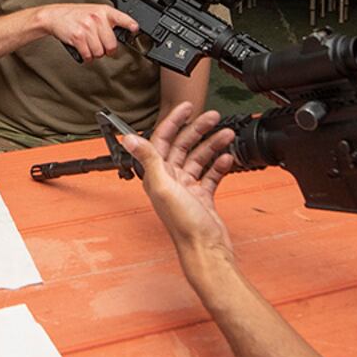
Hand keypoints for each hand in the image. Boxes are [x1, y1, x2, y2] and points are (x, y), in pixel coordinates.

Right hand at [37, 3, 137, 61]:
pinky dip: (86, 57)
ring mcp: (87, 28)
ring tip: (89, 46)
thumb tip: (122, 33)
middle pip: (111, 44)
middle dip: (108, 50)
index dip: (130, 24)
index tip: (135, 29)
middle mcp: (97, 18)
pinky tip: (83, 50)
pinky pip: (88, 55)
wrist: (54, 16)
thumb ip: (107, 21)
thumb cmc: (75, 15)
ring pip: (100, 52)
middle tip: (102, 47)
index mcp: (103, 11)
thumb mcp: (94, 12)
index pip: (121, 17)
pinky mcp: (78, 37)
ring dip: (95, 54)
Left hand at [121, 102, 236, 267]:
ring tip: (226, 134)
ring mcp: (188, 189)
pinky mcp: (203, 197)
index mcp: (157, 176)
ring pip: (199, 158)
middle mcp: (170, 181)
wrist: (205, 249)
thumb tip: (128, 139)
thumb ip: (148, 160)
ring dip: (212, 145)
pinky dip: (219, 164)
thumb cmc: (184, 225)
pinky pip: (211, 174)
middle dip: (198, 129)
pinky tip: (227, 157)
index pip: (163, 140)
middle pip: (183, 146)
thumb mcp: (163, 187)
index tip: (186, 108)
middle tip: (213, 116)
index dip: (174, 122)